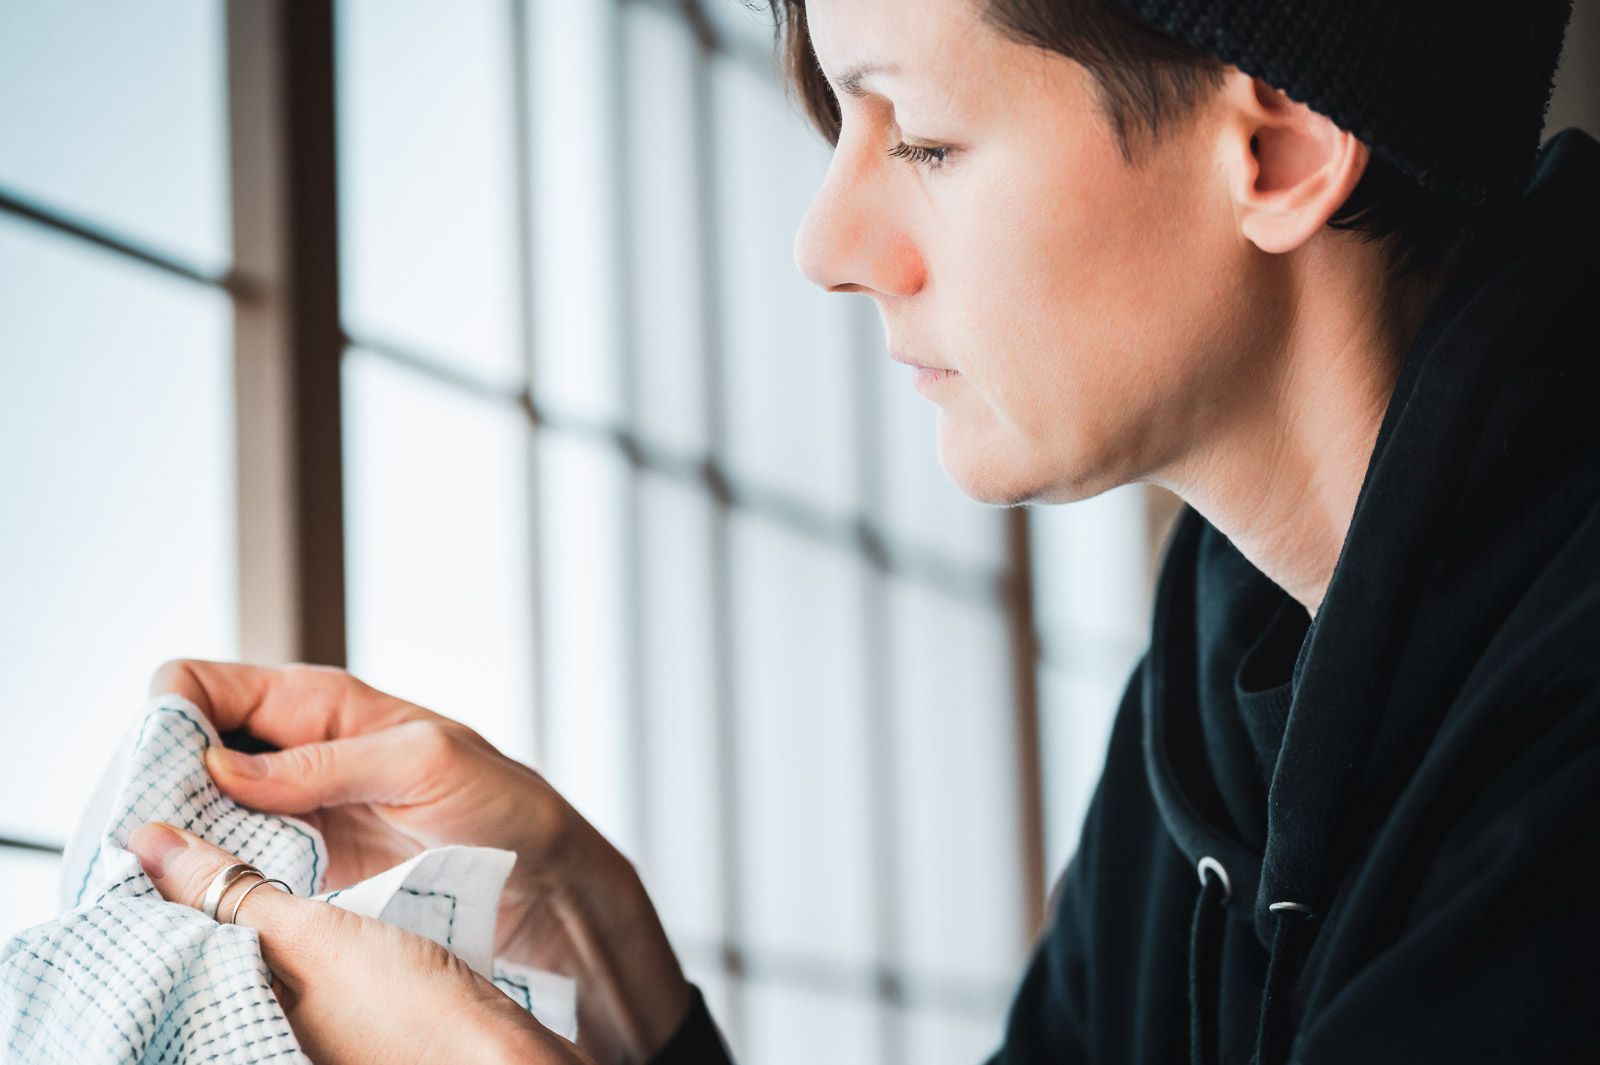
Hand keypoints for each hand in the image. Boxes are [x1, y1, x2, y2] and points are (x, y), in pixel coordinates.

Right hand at [148, 659, 690, 1064]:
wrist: (539, 872)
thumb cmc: (499, 799)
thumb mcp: (421, 765)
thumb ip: (324, 763)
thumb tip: (221, 765)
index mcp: (317, 702)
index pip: (201, 683)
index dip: (167, 719)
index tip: (165, 774)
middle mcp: (291, 749)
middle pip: (183, 748)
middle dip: (161, 784)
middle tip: (161, 836)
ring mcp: (290, 807)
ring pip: (195, 807)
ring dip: (181, 834)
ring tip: (183, 871)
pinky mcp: (298, 861)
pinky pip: (230, 858)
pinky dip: (212, 872)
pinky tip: (215, 894)